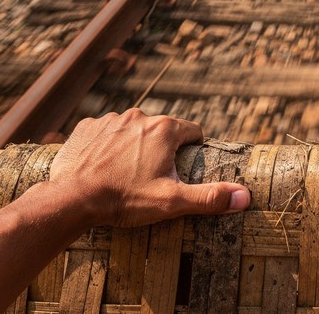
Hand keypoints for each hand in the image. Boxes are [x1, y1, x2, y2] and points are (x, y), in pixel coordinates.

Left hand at [44, 109, 249, 227]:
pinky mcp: (87, 127)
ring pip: (133, 130)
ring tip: (125, 175)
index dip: (192, 151)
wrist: (72, 199)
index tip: (183, 169)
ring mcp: (111, 120)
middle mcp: (139, 116)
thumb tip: (246, 196)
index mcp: (165, 129)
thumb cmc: (124, 200)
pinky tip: (103, 167)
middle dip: (161, 151)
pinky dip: (107, 146)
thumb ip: (210, 197)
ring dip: (133, 147)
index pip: (192, 132)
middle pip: (162, 131)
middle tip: (152, 178)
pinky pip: (105, 132)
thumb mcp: (172, 201)